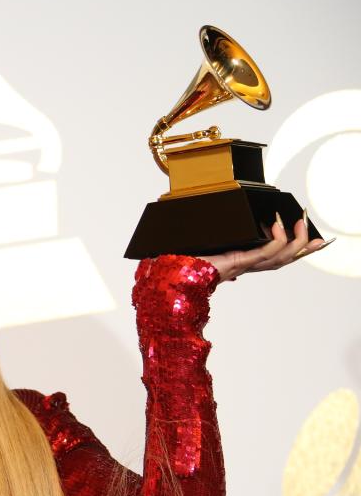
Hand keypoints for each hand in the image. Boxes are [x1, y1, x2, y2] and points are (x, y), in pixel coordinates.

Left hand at [198, 212, 333, 281]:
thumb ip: (225, 240)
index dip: (296, 250)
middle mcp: (248, 265)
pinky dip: (275, 241)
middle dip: (303, 248)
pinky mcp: (238, 261)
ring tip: (299, 223)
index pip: (277, 257)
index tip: (314, 241)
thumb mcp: (214, 244)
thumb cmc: (192, 259)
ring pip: (279, 257)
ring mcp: (244, 264)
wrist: (179, 272)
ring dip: (294, 241)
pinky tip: (277, 227)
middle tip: (317, 235)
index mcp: (245, 261)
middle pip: (285, 259)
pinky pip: (264, 254)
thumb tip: (238, 227)